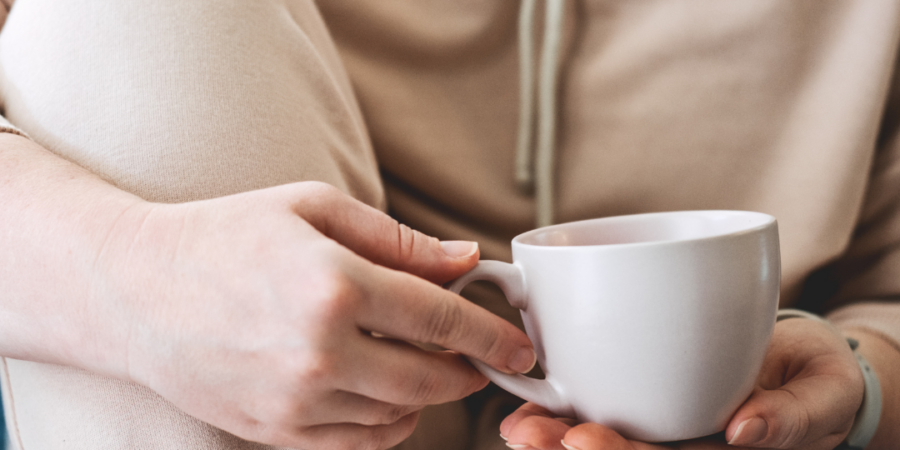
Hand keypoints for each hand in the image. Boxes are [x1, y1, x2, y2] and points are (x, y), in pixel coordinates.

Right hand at [88, 181, 535, 448]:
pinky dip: (387, 423)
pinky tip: (382, 392)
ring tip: (422, 366)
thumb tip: (465, 260)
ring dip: (427, 397)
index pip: (441, 318)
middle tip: (477, 358)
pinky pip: (358, 443)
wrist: (136, 291)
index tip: (518, 345)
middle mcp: (319, 351)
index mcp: (334, 285)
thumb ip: (398, 240)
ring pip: (399, 418)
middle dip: (467, 371)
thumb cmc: (225, 236)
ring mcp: (296, 400)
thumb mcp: (313, 209)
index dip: (490, 334)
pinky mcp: (276, 431)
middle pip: (430, 379)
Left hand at [499, 317, 862, 449]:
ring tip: (516, 429)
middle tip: (528, 436)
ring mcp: (665, 424)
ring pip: (606, 436)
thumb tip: (743, 433)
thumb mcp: (823, 399)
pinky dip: (566, 403)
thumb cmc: (817, 384)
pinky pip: (607, 403)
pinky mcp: (653, 393)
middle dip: (570, 448)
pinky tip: (530, 401)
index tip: (582, 441)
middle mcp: (684, 445)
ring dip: (555, 434)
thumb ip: (791, 418)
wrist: (807, 365)